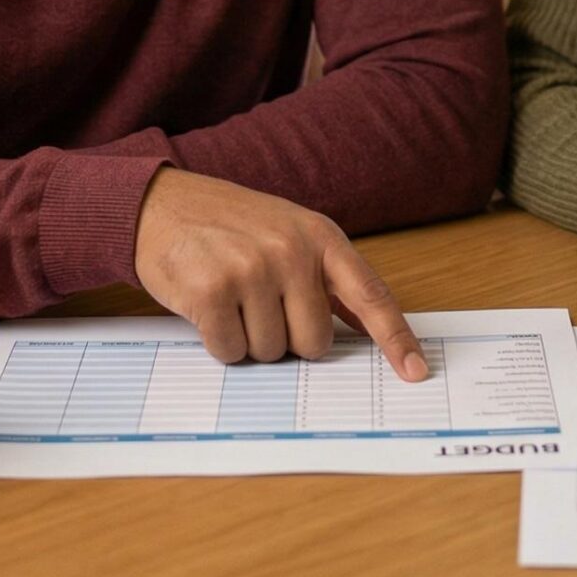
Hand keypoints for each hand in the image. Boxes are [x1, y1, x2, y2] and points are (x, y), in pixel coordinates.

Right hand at [131, 168, 428, 380]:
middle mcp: (292, 251)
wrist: (160, 204)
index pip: (370, 296)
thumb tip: (369, 330)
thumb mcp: (290, 233)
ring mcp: (251, 269)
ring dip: (248, 339)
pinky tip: (208, 307)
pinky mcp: (212, 291)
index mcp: (321, 238)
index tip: (416, 372)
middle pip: (314, 344)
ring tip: (230, 298)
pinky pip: (231, 352)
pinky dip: (219, 342)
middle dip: (286, 338)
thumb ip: (328, 279)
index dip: (396, 338)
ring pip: (270, 353)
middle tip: (258, 304)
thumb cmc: (230, 224)